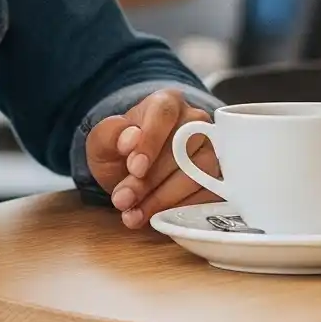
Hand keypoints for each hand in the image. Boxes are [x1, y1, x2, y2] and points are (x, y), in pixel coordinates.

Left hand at [86, 88, 218, 229]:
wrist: (133, 173)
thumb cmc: (121, 152)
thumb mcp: (102, 143)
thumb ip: (109, 136)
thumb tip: (131, 138)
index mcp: (167, 103)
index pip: (164, 114)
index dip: (151, 141)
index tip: (134, 168)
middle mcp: (196, 122)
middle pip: (182, 148)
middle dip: (150, 180)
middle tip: (123, 200)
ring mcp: (212, 149)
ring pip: (198, 173)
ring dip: (164, 198)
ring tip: (135, 213)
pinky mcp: (218, 178)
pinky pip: (208, 194)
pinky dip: (181, 209)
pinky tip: (157, 218)